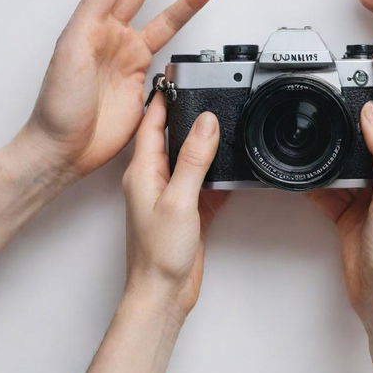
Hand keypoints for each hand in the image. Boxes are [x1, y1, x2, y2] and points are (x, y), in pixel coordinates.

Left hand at [23, 0, 216, 179]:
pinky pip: (168, 38)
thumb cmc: (59, 106)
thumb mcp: (70, 54)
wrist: (66, 147)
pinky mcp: (141, 71)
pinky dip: (185, 20)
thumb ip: (95, 22)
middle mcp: (109, 30)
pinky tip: (198, 6)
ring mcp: (127, 50)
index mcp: (90, 21)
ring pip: (161, 8)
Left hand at [122, 93, 227, 316]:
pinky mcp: (186, 210)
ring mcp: (170, 195)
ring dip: (201, 141)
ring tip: (219, 121)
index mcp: (143, 172)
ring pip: (188, 159)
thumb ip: (193, 159)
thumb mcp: (179, 199)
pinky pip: (202, 182)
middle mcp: (154, 180)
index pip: (151, 125)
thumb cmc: (158, 253)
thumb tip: (206, 123)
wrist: (163, 292)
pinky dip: (216, 171)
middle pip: (169, 138)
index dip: (162, 101)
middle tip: (200, 94)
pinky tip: (229, 166)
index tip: (174, 80)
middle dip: (184, 115)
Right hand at [308, 102, 372, 323]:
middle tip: (329, 107)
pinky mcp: (349, 212)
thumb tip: (371, 116)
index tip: (361, 88)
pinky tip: (304, 175)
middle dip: (348, 127)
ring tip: (312, 138)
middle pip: (366, 144)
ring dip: (329, 155)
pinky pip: (329, 189)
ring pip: (344, 164)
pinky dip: (316, 182)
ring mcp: (368, 197)